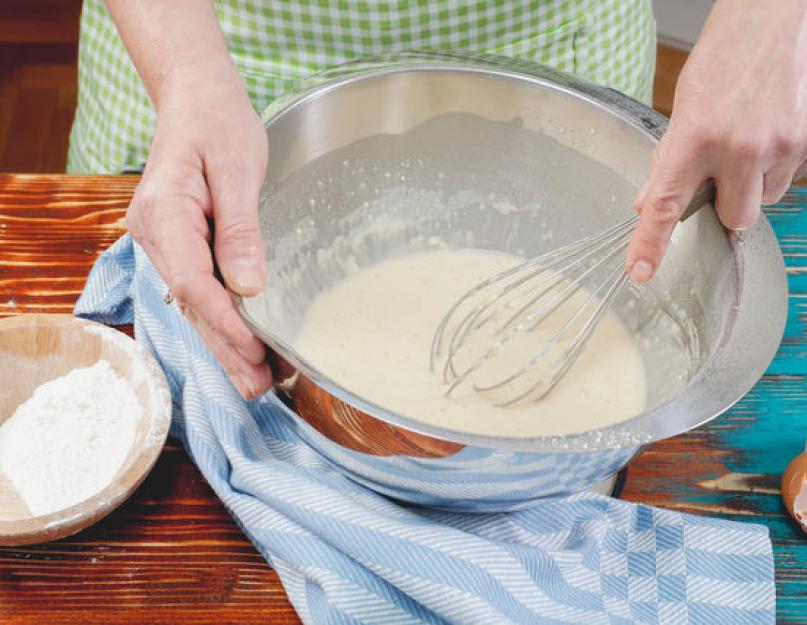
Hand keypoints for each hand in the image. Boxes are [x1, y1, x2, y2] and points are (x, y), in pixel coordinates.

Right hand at [127, 67, 271, 398]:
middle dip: (226, 349)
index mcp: (165, 212)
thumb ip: (241, 228)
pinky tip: (242, 348)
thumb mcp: (238, 168)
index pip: (194, 280)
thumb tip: (248, 286)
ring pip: (194, 305)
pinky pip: (199, 291)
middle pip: (191, 303)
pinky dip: (221, 322)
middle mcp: (155, 234)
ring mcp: (163, 243)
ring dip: (224, 345)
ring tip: (253, 384)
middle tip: (257, 388)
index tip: (256, 349)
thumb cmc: (219, 124)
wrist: (197, 102)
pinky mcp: (180, 246)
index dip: (225, 321)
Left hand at [627, 0, 806, 282]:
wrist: (775, 17)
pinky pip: (788, 177)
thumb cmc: (725, 56)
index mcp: (694, 138)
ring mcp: (778, 146)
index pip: (664, 206)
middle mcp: (738, 148)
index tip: (640, 272)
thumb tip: (647, 202)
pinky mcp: (806, 140)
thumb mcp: (682, 107)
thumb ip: (668, 158)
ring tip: (747, 144)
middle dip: (725, 208)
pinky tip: (766, 133)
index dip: (650, 245)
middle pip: (735, 219)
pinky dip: (775, 166)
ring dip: (753, 186)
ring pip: (765, 201)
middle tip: (720, 178)